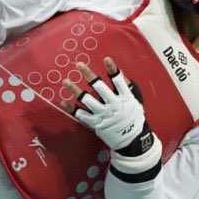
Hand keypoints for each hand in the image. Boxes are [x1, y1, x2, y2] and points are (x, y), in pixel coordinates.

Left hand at [64, 57, 160, 176]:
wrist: (132, 139)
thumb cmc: (134, 117)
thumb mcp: (135, 101)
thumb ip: (127, 88)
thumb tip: (119, 73)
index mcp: (125, 98)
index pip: (119, 81)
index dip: (112, 70)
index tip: (106, 59)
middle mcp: (113, 105)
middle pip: (99, 87)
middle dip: (89, 74)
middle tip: (79, 64)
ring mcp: (103, 114)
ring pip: (86, 99)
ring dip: (75, 90)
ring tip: (65, 81)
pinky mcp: (96, 123)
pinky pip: (81, 115)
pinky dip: (72, 109)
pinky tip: (63, 102)